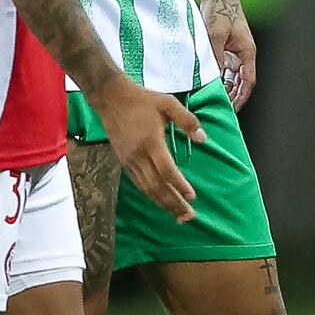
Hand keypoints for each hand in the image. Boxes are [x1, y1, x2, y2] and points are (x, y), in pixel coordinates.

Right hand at [93, 74, 205, 222]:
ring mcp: (129, 160)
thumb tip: (204, 139)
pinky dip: (151, 195)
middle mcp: (138, 155)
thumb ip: (187, 121)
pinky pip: (139, 183)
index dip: (179, 185)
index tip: (192, 196)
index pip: (166, 170)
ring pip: (146, 188)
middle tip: (188, 216)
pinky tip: (160, 201)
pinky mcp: (124, 161)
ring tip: (177, 215)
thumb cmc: (142, 100)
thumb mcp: (168, 104)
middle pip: (157, 186)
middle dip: (173, 203)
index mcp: (151, 142)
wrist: (111, 97)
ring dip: (162, 203)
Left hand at [206, 2, 258, 107]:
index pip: (248, 81)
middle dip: (233, 95)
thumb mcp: (215, 36)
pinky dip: (217, 75)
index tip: (234, 108)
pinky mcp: (225, 46)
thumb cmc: (220, 10)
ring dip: (224, 86)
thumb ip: (215, 57)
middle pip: (240, 80)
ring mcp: (234, 50)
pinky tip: (208, 83)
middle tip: (221, 107)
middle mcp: (243, 53)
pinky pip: (223, 66)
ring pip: (231, 75)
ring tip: (213, 98)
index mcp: (247, 51)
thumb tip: (213, 77)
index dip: (242, 96)